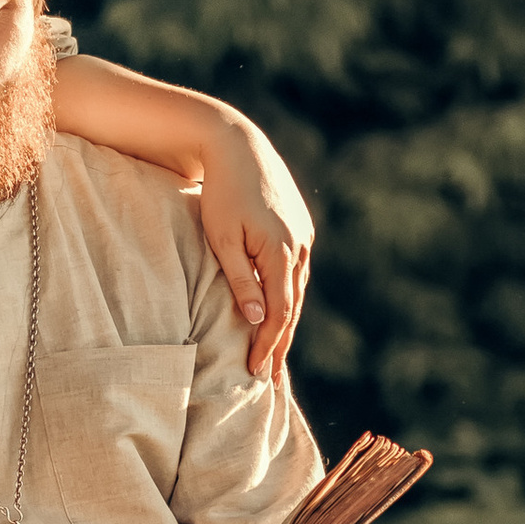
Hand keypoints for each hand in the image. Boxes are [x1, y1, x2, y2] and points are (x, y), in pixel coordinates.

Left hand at [187, 113, 312, 381]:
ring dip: (287, 321)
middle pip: (293, 306)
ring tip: (275, 351)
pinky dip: (288, 295)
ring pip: (297, 289)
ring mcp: (304, 235)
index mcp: (281, 251)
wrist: (238, 145)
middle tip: (270, 377)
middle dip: (281, 342)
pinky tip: (279, 310)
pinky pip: (296, 271)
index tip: (257, 372)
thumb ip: (241, 280)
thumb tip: (256, 321)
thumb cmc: (220, 193)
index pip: (279, 312)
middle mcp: (300, 246)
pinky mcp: (301, 227)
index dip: (269, 344)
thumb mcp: (222, 239)